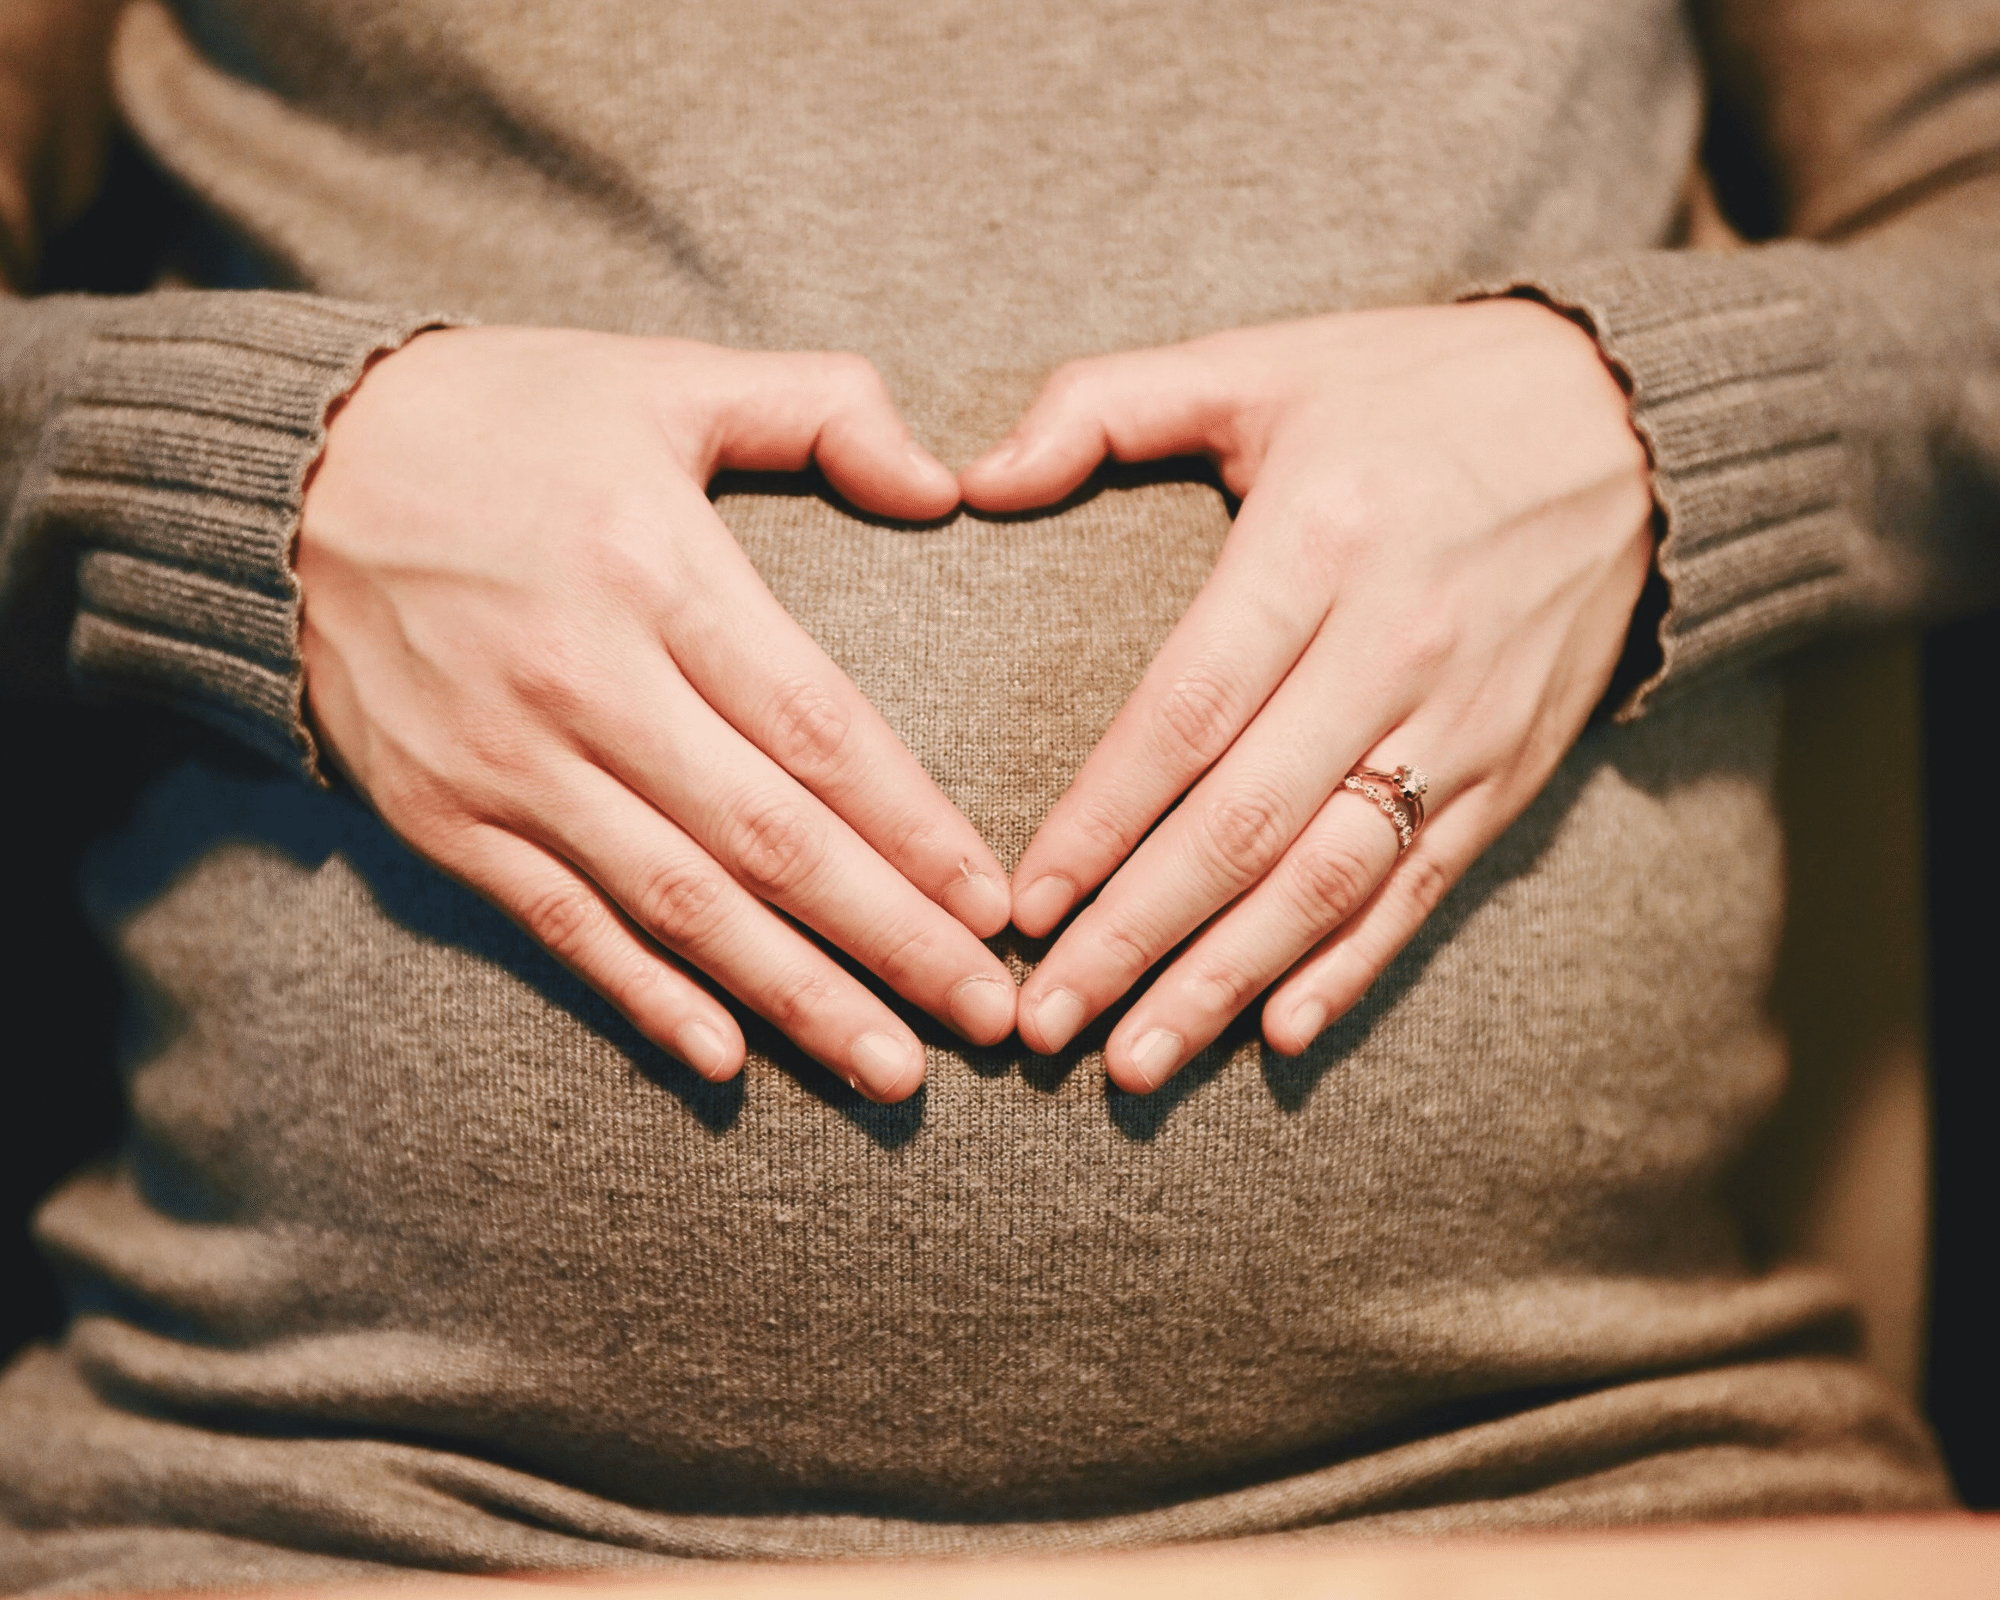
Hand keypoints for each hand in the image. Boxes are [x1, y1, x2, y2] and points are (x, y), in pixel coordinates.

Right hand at [298, 327, 1015, 1101]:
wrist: (284, 470)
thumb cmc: (502, 418)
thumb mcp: (664, 376)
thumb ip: (821, 406)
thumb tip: (942, 483)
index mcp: (655, 568)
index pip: (818, 728)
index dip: (915, 829)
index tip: (994, 905)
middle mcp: (584, 681)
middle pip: (768, 841)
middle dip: (890, 940)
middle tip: (987, 1020)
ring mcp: (506, 763)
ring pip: (679, 907)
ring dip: (795, 998)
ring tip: (892, 1070)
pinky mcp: (443, 818)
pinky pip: (561, 927)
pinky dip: (645, 997)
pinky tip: (727, 1061)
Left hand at [960, 299, 1653, 1090]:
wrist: (1633, 425)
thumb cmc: (1414, 393)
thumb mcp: (1261, 361)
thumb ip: (1106, 406)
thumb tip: (972, 478)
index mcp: (1318, 542)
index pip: (1186, 711)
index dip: (1099, 820)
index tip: (1021, 906)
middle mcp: (1395, 646)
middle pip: (1246, 823)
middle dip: (1136, 936)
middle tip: (1045, 1024)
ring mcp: (1463, 720)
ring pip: (1330, 879)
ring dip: (1227, 981)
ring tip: (1135, 1063)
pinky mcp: (1512, 768)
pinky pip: (1424, 887)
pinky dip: (1353, 968)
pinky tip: (1279, 1034)